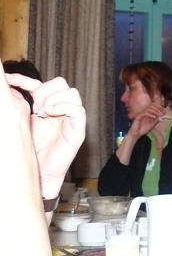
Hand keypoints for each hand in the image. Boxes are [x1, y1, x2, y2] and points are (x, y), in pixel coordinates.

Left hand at [5, 73, 85, 197]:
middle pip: (61, 83)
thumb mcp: (21, 124)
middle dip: (44, 90)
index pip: (41, 85)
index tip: (10, 80)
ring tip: (41, 111)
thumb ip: (19, 108)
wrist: (39, 175)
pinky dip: (63, 107)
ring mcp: (71, 119)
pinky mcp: (78, 130)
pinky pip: (78, 109)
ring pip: (71, 93)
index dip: (25, 80)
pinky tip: (49, 114)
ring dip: (53, 99)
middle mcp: (61, 110)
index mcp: (48, 108)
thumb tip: (10, 90)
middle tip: (34, 106)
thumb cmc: (31, 152)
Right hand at [127, 104, 165, 137]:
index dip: (159, 109)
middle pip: (152, 107)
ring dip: (155, 111)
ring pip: (149, 109)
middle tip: (162, 113)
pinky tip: (154, 117)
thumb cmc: (143, 129)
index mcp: (148, 114)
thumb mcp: (152, 125)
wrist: (136, 134)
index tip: (164, 112)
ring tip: (159, 115)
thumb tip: (162, 116)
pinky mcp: (138, 116)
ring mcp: (141, 113)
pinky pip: (145, 113)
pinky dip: (150, 114)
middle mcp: (145, 112)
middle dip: (158, 109)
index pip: (154, 108)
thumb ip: (156, 120)